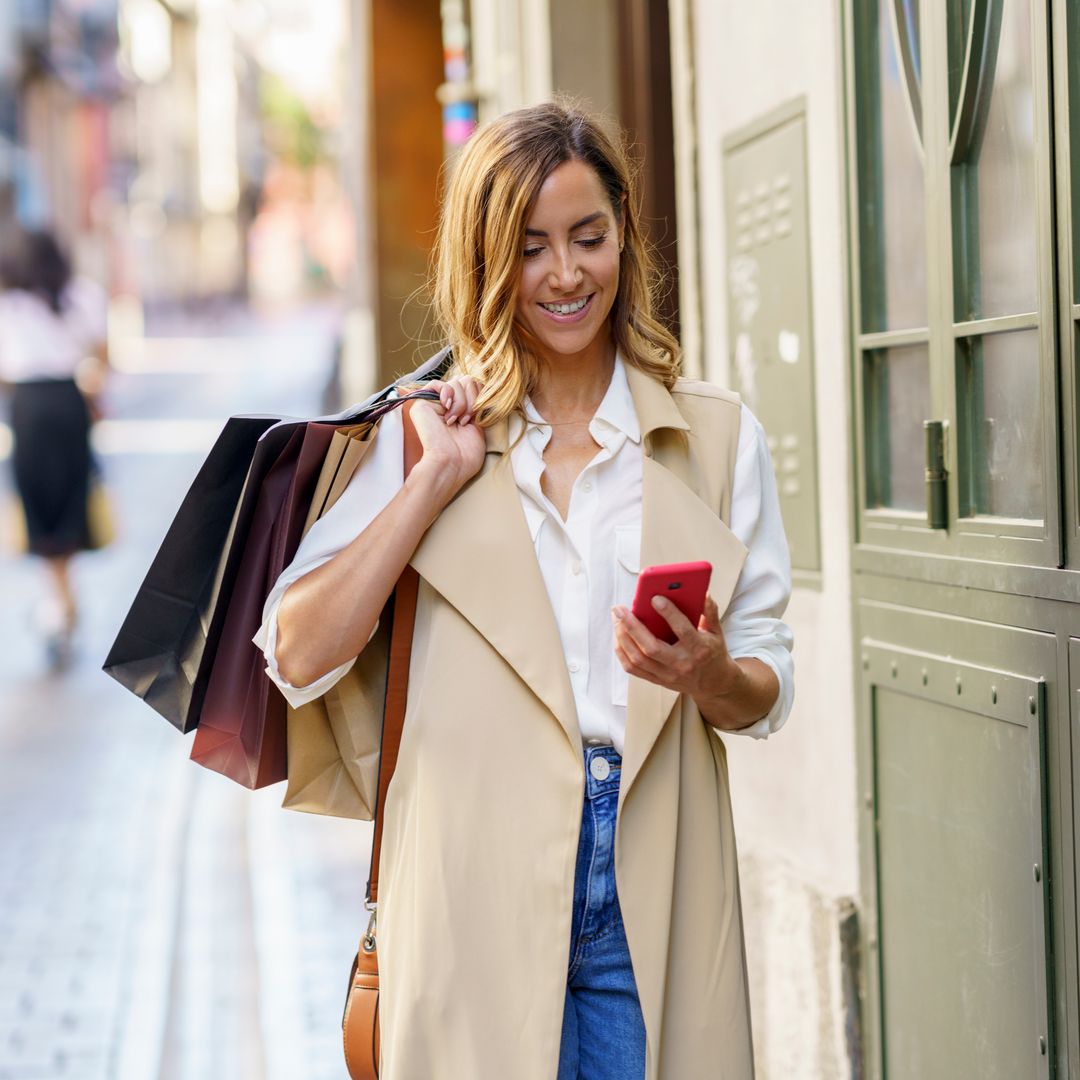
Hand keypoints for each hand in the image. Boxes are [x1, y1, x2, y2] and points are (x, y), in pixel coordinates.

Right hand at [407, 375, 485, 502]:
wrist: (451, 464)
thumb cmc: (465, 456)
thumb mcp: (479, 427)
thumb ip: (478, 405)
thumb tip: (480, 385)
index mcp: (462, 412)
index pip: (476, 387)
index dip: (481, 397)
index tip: (478, 417)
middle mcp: (448, 407)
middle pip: (468, 381)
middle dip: (472, 400)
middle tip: (466, 421)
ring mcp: (435, 404)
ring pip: (457, 382)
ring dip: (462, 402)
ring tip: (456, 421)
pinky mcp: (421, 403)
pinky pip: (437, 383)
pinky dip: (447, 392)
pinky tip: (447, 406)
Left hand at [611, 594, 739, 702]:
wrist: (714, 684)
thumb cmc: (712, 653)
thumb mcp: (716, 631)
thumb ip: (710, 611)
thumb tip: (702, 593)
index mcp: (699, 649)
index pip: (683, 630)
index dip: (669, 613)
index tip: (655, 598)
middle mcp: (682, 664)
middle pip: (651, 647)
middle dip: (632, 626)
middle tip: (619, 609)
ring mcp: (667, 675)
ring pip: (638, 659)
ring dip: (623, 637)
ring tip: (616, 619)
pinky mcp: (657, 680)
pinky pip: (633, 668)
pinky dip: (621, 652)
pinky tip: (618, 635)